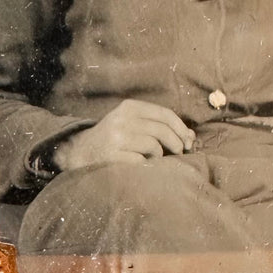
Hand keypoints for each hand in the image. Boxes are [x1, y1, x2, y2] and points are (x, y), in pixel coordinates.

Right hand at [53, 99, 196, 170]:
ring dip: (160, 156)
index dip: (181, 128)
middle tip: (178, 153)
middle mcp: (122, 119)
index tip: (188, 141)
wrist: (81, 152)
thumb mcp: (133, 123)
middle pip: (163, 130)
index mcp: (129, 107)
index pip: (165, 114)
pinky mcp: (112, 155)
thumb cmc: (114, 138)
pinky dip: (146, 165)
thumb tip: (191, 137)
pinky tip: (141, 165)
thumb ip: (158, 125)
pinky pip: (142, 161)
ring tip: (153, 158)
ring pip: (154, 146)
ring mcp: (116, 137)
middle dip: (177, 144)